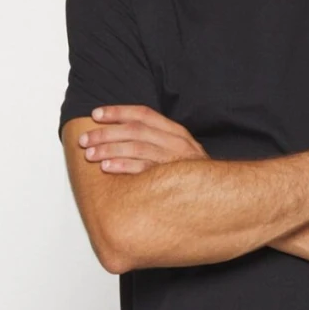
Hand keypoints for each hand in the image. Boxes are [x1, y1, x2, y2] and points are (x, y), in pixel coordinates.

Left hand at [78, 105, 206, 173]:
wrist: (223, 197)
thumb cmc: (192, 178)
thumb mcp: (180, 154)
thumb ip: (157, 143)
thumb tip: (123, 137)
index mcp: (177, 132)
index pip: (144, 114)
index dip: (118, 112)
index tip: (96, 114)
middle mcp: (178, 143)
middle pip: (135, 130)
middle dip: (106, 133)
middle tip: (85, 140)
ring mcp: (177, 161)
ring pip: (137, 147)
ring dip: (110, 149)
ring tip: (90, 155)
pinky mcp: (174, 179)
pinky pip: (145, 170)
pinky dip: (124, 166)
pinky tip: (107, 167)